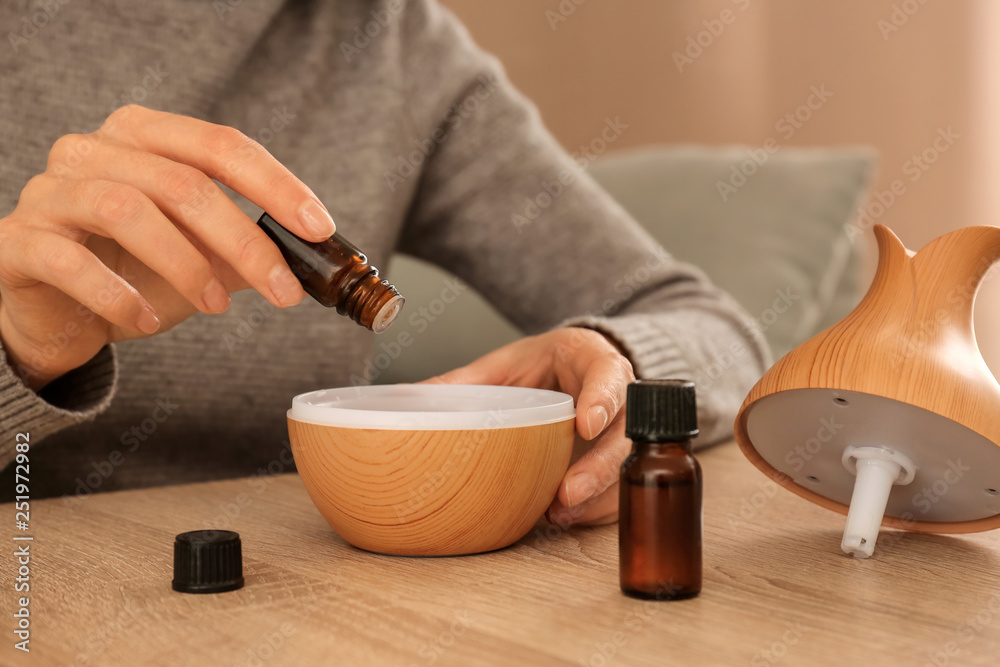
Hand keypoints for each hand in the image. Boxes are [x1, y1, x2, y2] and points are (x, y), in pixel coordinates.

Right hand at [0, 105, 336, 389]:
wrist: (55, 311)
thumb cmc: (133, 271)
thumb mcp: (201, 255)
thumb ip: (245, 247)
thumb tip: (313, 259)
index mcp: (144, 136)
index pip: (220, 145)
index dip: (275, 184)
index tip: (319, 227)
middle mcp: (92, 150)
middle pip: (181, 181)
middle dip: (243, 240)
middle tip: (282, 289)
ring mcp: (50, 191)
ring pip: (127, 209)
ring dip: (185, 264)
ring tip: (215, 305)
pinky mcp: (18, 241)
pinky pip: (71, 262)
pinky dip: (120, 296)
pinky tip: (148, 319)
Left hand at [423, 327, 634, 525]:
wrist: (573, 369)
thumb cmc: (544, 364)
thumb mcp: (506, 363)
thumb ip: (466, 380)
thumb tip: (411, 397)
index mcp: (594, 359)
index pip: (609, 375)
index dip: (602, 399)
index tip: (585, 424)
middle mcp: (618, 397)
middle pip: (626, 433)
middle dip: (600, 466)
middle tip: (568, 492)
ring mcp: (622, 432)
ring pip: (626, 468)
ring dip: (597, 495)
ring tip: (560, 513)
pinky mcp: (618, 461)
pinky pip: (618, 489)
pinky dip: (595, 508)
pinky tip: (566, 517)